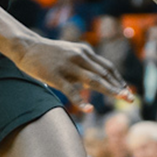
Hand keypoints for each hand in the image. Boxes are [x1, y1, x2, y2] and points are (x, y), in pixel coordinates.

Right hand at [12, 36, 130, 111]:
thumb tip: (97, 78)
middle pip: (104, 74)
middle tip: (130, 99)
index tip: (127, 90)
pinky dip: (81, 100)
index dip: (119, 79)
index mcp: (85, 51)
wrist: (26, 46)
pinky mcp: (55, 75)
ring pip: (93, 80)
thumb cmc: (50, 53)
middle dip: (119, 87)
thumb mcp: (71, 52)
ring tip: (122, 98)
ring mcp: (68, 66)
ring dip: (110, 90)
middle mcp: (80, 57)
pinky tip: (90, 109)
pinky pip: (71, 90)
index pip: (107, 67)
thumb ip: (84, 63)